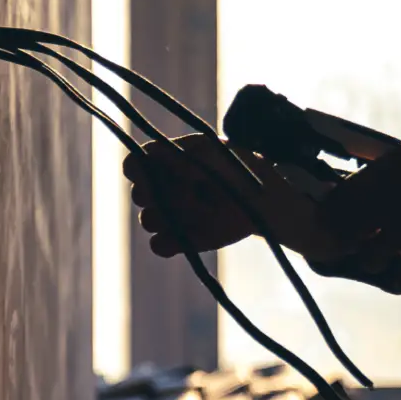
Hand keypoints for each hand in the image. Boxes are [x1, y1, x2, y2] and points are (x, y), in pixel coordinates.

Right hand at [123, 134, 316, 257]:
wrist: (267, 203)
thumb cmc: (242, 170)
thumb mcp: (218, 153)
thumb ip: (187, 154)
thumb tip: (159, 162)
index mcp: (166, 162)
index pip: (133, 165)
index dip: (140, 170)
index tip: (166, 171)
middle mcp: (162, 189)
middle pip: (139, 194)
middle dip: (167, 193)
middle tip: (198, 190)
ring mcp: (170, 216)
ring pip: (149, 221)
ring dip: (176, 216)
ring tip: (208, 210)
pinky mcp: (180, 241)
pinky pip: (158, 246)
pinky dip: (173, 241)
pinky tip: (196, 232)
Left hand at [302, 120, 400, 294]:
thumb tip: (392, 156)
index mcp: (380, 175)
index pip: (336, 200)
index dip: (329, 212)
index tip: (328, 217)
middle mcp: (383, 207)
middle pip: (345, 233)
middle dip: (346, 238)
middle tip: (351, 240)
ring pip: (370, 260)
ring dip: (373, 259)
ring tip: (381, 256)